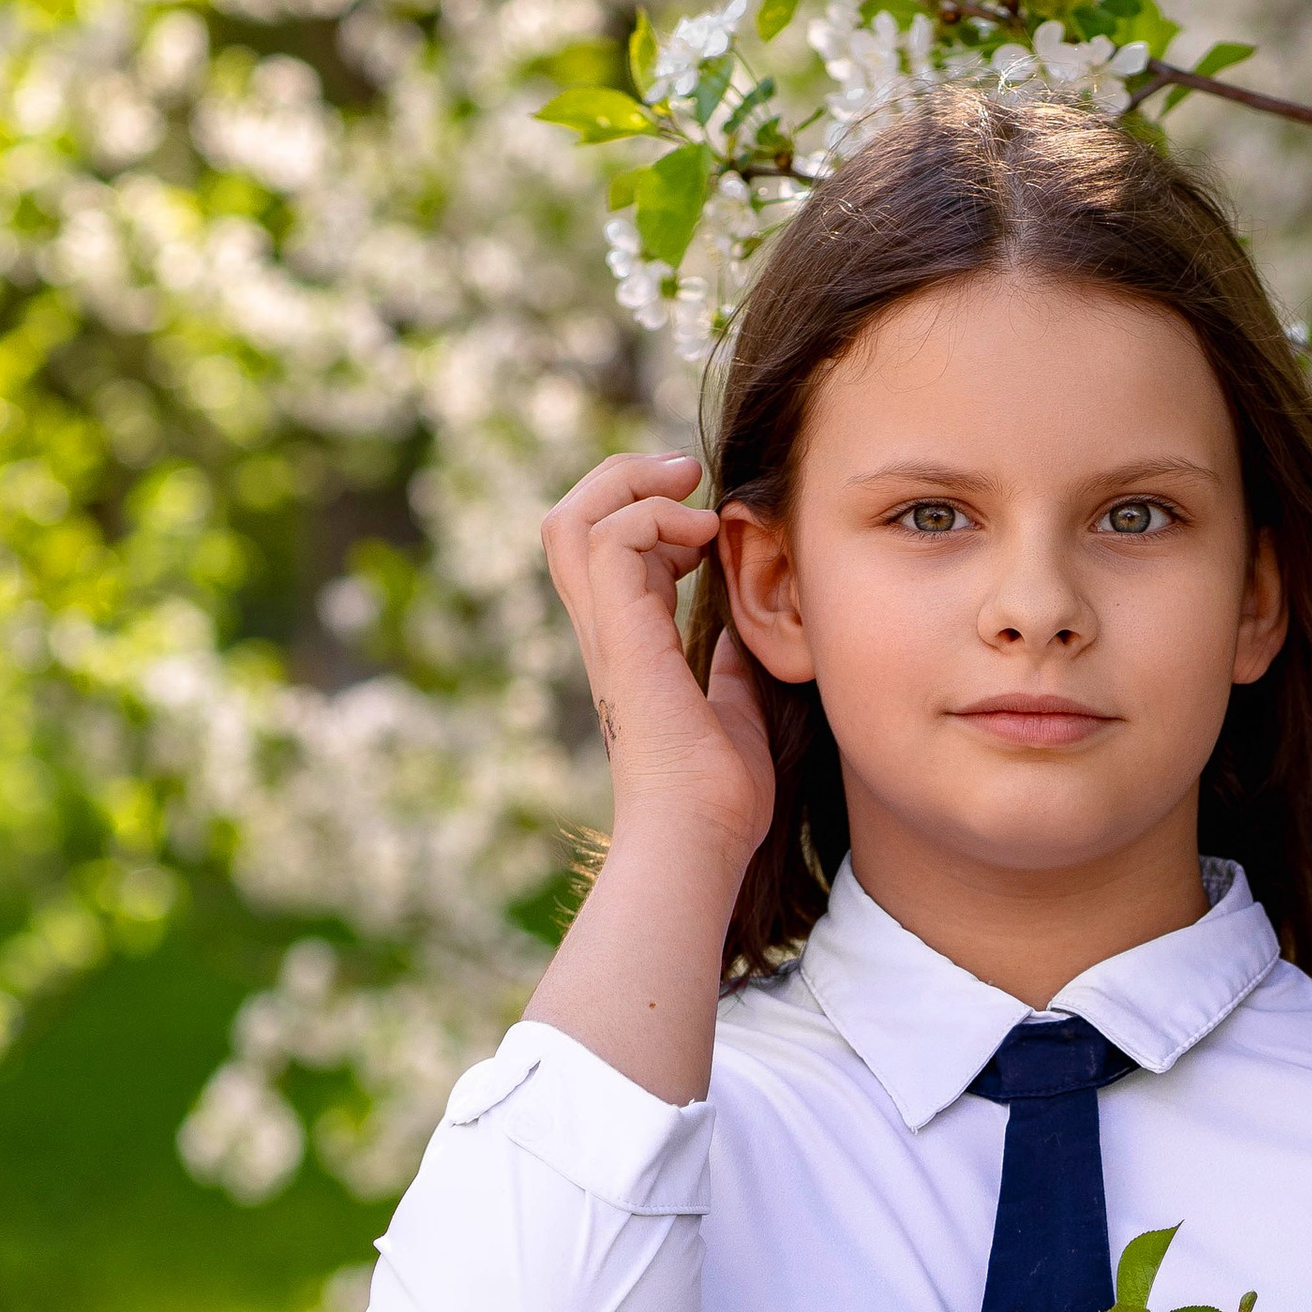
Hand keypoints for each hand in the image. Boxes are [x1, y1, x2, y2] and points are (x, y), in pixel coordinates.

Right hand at [541, 451, 775, 865]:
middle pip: (568, 521)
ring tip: (695, 497)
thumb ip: (730, 668)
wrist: (700, 839)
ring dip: (636, 489)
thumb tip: (744, 638)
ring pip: (574, 520)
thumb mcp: (736, 709)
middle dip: (622, 477)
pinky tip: (702, 542)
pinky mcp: (622, 639)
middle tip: (687, 472)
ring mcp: (606, 635)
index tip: (705, 518)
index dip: (645, 512)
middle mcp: (605, 634)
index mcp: (627, 646)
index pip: (601, 551)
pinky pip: (611, 541)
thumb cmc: (718, 797)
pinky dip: (655, 519)